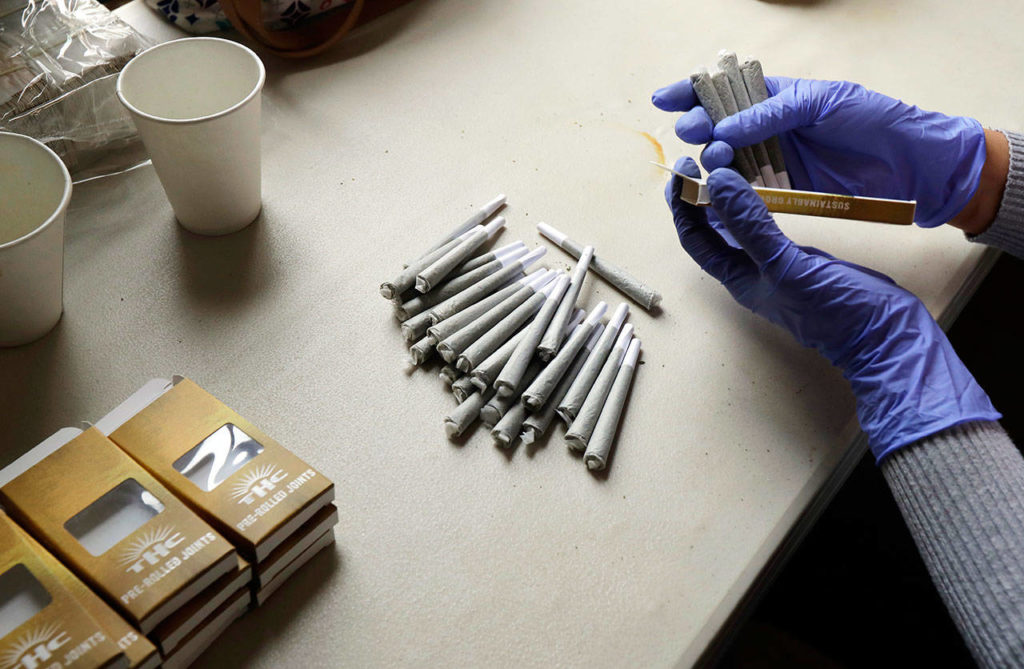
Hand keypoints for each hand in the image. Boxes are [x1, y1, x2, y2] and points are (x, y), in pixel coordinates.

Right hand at [653, 77, 994, 228]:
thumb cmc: (874, 120)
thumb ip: (772, 114)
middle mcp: (769, 127)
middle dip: (697, 127)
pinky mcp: (783, 191)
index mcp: (777, 96)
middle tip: (693, 133)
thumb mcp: (822, 103)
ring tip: (711, 160)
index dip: (692, 93)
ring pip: (727, 160)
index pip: (725, 90)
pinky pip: (746, 190)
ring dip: (711, 160)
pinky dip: (727, 192)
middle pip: (717, 127)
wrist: (913, 163)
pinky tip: (715, 192)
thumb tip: (726, 129)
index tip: (666, 99)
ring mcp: (774, 160)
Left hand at [665, 157, 999, 460]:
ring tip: (724, 163)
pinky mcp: (802, 259)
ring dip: (729, 198)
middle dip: (701, 198)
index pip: (696, 240)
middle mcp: (752, 273)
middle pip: (713, 232)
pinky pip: (769, 225)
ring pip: (741, 227)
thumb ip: (752, 226)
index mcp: (739, 279)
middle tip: (698, 159)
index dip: (683, 207)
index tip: (681, 172)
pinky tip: (766, 185)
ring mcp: (777, 266)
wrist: (883, 334)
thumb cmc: (834, 310)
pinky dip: (761, 203)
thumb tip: (718, 183)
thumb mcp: (787, 265)